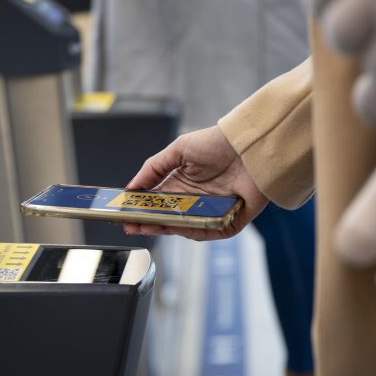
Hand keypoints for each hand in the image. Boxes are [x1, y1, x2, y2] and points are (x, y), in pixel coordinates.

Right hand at [124, 126, 267, 239]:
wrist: (251, 145)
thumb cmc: (218, 143)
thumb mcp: (179, 150)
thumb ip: (153, 168)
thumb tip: (130, 187)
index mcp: (181, 185)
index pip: (155, 204)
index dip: (140, 210)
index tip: (124, 214)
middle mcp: (194, 201)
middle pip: (167, 219)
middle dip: (148, 223)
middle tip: (131, 225)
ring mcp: (210, 213)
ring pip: (184, 227)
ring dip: (166, 228)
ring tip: (149, 225)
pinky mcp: (228, 222)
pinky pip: (207, 231)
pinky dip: (192, 231)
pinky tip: (177, 227)